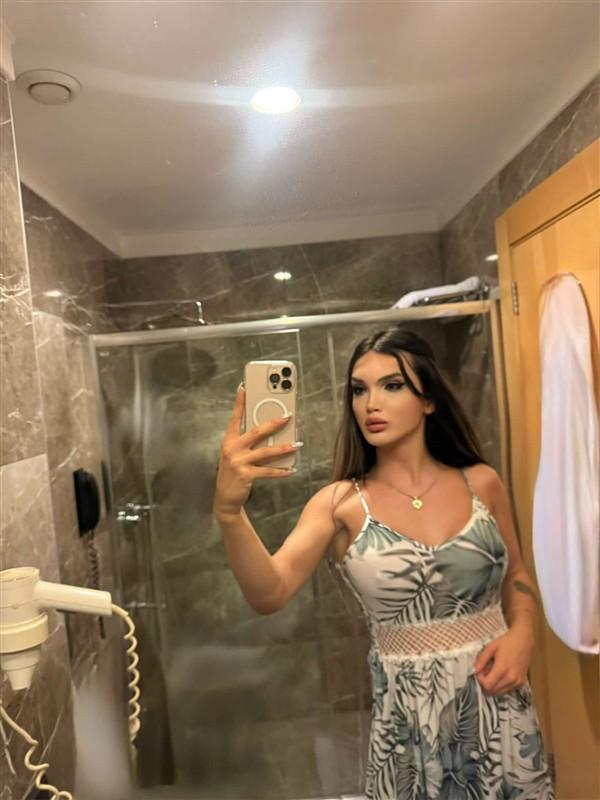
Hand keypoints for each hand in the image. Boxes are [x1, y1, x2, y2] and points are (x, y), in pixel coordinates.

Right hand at [213, 387, 297, 518]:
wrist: (224, 498)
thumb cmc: (233, 473)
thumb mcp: (235, 455)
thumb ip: (248, 444)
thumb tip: (271, 434)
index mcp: (228, 441)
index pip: (235, 418)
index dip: (239, 403)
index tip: (244, 388)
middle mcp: (232, 449)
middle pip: (256, 432)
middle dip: (273, 423)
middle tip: (287, 416)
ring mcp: (238, 462)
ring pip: (265, 451)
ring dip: (283, 448)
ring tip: (297, 445)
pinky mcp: (246, 475)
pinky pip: (267, 471)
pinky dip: (281, 471)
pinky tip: (291, 469)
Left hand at [474, 624, 533, 695]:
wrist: (523, 640)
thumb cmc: (506, 642)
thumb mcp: (490, 647)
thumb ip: (481, 660)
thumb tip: (475, 670)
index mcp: (503, 668)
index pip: (487, 685)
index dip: (480, 680)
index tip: (480, 672)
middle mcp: (512, 678)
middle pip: (493, 692)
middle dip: (485, 684)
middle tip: (485, 672)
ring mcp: (518, 682)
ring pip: (500, 693)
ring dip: (493, 686)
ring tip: (493, 673)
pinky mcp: (522, 683)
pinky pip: (507, 690)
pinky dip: (501, 686)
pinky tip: (501, 675)